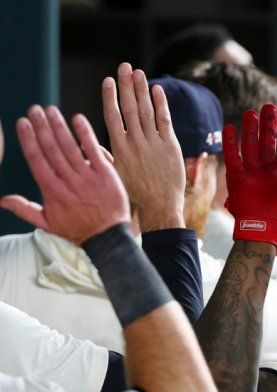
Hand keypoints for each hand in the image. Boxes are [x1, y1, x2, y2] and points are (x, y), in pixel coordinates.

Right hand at [0, 106, 129, 244]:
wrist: (109, 238)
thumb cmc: (77, 230)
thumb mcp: (47, 223)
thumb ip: (24, 209)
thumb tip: (1, 200)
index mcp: (52, 190)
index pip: (36, 159)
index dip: (28, 139)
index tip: (22, 123)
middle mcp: (68, 181)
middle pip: (51, 149)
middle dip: (41, 127)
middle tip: (34, 109)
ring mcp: (87, 177)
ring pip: (70, 147)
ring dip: (59, 126)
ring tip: (51, 110)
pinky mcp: (106, 174)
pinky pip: (94, 151)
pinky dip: (85, 134)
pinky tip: (78, 119)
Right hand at [103, 62, 185, 231]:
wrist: (160, 205)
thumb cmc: (135, 192)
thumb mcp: (114, 174)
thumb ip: (103, 155)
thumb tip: (87, 142)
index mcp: (119, 148)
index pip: (112, 116)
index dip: (110, 96)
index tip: (108, 80)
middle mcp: (135, 143)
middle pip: (130, 108)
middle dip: (126, 85)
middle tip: (124, 66)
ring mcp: (154, 143)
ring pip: (147, 111)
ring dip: (142, 90)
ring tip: (139, 73)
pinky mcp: (171, 146)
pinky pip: (165, 121)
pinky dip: (161, 104)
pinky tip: (157, 90)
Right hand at [225, 104, 276, 253]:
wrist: (264, 227)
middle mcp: (268, 169)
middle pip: (268, 141)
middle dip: (269, 124)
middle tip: (270, 106)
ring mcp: (252, 172)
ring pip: (251, 144)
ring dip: (250, 128)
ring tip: (251, 112)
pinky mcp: (236, 176)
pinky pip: (233, 155)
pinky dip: (230, 141)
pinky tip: (231, 127)